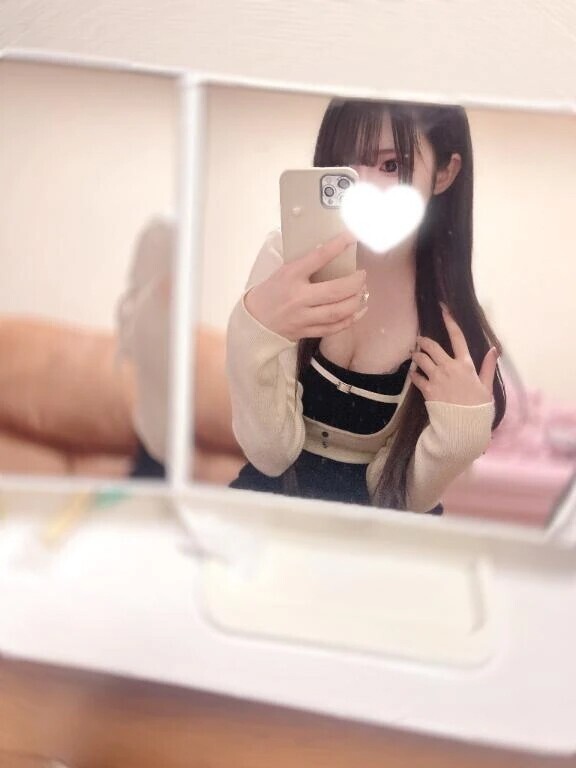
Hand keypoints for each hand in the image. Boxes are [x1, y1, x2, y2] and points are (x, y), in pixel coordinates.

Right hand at [244, 232, 366, 341]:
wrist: (255, 319)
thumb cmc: (273, 291)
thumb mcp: (284, 271)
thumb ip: (307, 265)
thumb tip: (335, 252)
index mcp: (290, 276)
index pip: (317, 258)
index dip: (337, 246)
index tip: (351, 237)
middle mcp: (297, 297)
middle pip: (335, 291)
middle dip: (355, 282)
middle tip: (362, 275)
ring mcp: (302, 317)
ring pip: (337, 312)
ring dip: (356, 301)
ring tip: (362, 292)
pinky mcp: (306, 332)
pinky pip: (333, 328)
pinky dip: (350, 319)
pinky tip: (358, 310)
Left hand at [409, 303, 497, 405]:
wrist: (465, 425)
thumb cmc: (478, 407)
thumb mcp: (487, 386)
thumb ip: (488, 366)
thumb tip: (493, 350)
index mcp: (466, 365)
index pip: (458, 337)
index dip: (449, 321)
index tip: (443, 309)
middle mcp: (450, 367)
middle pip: (432, 346)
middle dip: (424, 341)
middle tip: (419, 340)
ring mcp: (437, 378)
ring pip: (421, 359)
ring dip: (416, 355)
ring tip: (414, 354)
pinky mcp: (428, 390)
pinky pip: (416, 377)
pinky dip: (414, 374)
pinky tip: (413, 373)